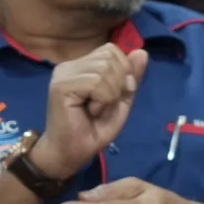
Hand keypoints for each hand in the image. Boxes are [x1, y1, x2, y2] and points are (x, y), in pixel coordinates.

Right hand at [41, 45, 148, 174]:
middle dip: (118, 84)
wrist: (71, 153)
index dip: (123, 71)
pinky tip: (91, 111)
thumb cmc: (93, 129)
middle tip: (104, 105)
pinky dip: (103, 100)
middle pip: (110, 56)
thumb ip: (131, 77)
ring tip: (96, 109)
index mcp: (82, 65)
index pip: (112, 50)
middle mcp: (70, 65)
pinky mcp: (61, 86)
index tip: (115, 95)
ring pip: (105, 69)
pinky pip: (96, 82)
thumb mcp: (121, 100)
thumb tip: (142, 52)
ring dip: (110, 94)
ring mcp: (63, 74)